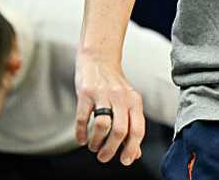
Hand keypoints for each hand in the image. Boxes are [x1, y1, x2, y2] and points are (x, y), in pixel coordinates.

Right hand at [75, 51, 145, 165]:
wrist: (99, 58)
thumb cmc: (114, 84)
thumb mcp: (128, 102)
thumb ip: (132, 126)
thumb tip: (134, 154)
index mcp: (134, 101)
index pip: (138, 129)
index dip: (132, 148)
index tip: (125, 161)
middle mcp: (121, 98)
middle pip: (120, 131)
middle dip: (111, 149)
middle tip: (104, 157)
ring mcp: (103, 95)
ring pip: (102, 125)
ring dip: (96, 142)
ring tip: (93, 147)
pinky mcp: (86, 93)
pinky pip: (82, 118)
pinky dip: (80, 133)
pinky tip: (81, 139)